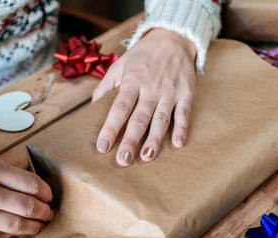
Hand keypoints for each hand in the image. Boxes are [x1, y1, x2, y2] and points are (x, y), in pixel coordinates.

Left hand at [92, 28, 196, 165]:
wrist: (173, 37)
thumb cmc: (143, 56)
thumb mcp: (119, 65)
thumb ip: (105, 87)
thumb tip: (91, 108)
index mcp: (132, 81)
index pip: (119, 108)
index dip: (110, 128)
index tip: (103, 146)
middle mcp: (151, 88)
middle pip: (139, 118)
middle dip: (130, 140)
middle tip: (123, 160)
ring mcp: (170, 92)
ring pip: (161, 119)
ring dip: (154, 140)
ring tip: (147, 157)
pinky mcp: (186, 93)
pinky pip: (184, 113)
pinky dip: (182, 129)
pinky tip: (177, 144)